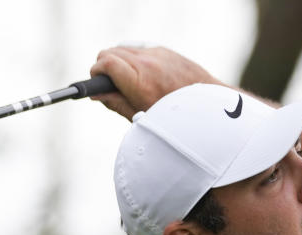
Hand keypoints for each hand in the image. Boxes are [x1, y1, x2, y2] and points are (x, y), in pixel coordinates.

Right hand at [89, 46, 222, 119]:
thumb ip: (115, 103)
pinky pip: (139, 48)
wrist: (205, 107)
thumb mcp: (141, 116)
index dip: (96, 71)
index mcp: (139, 82)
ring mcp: (157, 54)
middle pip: (110, 52)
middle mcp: (147, 63)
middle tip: (108, 83)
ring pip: (124, 48)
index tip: (95, 81)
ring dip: (118, 61)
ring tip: (124, 79)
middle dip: (104, 66)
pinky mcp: (164, 50)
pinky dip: (134, 58)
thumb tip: (96, 94)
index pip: (105, 63)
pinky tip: (140, 73)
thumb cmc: (173, 118)